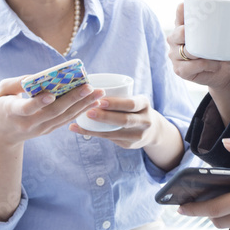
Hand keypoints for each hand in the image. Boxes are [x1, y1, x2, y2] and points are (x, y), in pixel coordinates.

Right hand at [0, 76, 103, 148]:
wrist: (2, 134)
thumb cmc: (1, 105)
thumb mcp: (1, 91)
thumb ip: (16, 83)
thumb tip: (37, 77)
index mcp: (12, 112)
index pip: (27, 109)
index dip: (39, 102)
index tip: (51, 94)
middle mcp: (28, 123)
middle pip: (53, 112)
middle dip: (72, 100)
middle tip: (89, 87)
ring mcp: (40, 129)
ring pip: (63, 117)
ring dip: (83, 105)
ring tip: (98, 93)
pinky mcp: (48, 130)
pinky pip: (66, 120)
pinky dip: (81, 110)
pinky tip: (93, 101)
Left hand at [70, 94, 185, 170]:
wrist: (151, 129)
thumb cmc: (133, 108)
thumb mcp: (133, 99)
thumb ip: (118, 95)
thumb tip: (87, 85)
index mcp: (144, 104)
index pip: (131, 104)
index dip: (115, 103)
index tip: (99, 101)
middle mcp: (145, 121)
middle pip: (124, 120)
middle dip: (105, 117)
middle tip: (89, 112)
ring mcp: (138, 135)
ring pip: (115, 133)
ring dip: (96, 128)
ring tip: (79, 122)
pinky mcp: (129, 144)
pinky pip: (110, 139)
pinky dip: (94, 134)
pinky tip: (80, 130)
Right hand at [167, 0, 229, 121]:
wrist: (225, 71)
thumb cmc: (219, 46)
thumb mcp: (219, 25)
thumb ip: (212, 4)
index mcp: (183, 25)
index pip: (179, 13)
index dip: (183, 10)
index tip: (190, 7)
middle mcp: (175, 39)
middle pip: (178, 32)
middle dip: (188, 33)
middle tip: (203, 35)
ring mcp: (175, 56)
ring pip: (184, 51)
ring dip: (199, 53)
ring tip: (214, 55)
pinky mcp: (180, 70)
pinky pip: (189, 67)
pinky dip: (203, 65)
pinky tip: (212, 65)